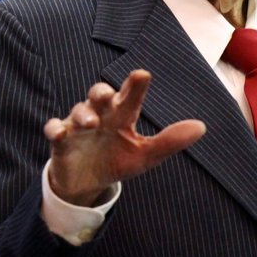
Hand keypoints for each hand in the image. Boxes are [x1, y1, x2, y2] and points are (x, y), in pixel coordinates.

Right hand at [43, 69, 205, 206]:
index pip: (129, 96)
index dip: (134, 86)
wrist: (87, 182)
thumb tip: (202, 126)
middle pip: (99, 95)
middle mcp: (99, 114)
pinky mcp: (61, 142)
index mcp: (121, 115)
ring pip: (78, 111)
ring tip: (92, 123)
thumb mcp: (145, 155)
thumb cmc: (118, 159)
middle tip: (108, 94)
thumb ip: (169, 141)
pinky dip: (55, 130)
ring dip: (83, 114)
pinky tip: (60, 133)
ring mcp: (78, 127)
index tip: (142, 75)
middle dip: (102, 92)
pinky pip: (54, 130)